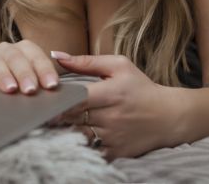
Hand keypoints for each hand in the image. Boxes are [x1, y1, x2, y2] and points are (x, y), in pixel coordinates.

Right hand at [0, 40, 59, 93]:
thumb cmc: (18, 82)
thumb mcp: (33, 81)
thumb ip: (45, 87)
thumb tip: (57, 101)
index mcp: (26, 50)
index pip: (37, 57)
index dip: (45, 70)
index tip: (51, 85)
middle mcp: (8, 50)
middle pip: (17, 57)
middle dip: (25, 73)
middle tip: (30, 89)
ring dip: (4, 75)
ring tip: (10, 89)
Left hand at [50, 52, 180, 159]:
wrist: (170, 117)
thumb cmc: (141, 88)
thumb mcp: (118, 66)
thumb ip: (86, 62)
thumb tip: (56, 56)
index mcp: (111, 93)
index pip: (76, 98)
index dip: (57, 100)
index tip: (43, 98)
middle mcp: (112, 117)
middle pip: (73, 118)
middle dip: (54, 115)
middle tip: (39, 111)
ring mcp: (113, 137)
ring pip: (78, 136)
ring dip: (62, 131)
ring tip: (49, 124)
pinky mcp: (116, 152)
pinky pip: (90, 151)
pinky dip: (78, 146)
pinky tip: (68, 139)